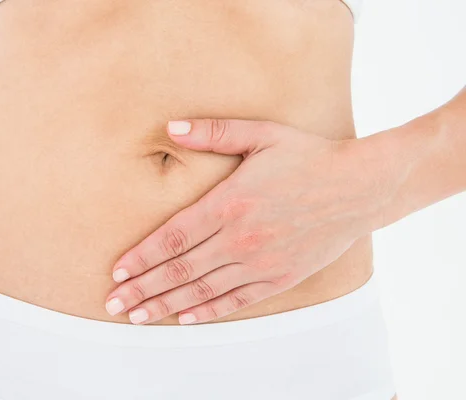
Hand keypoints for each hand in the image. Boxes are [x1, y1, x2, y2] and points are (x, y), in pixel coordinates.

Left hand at [104, 119, 393, 324]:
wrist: (360, 186)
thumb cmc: (308, 157)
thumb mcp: (261, 134)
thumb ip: (213, 132)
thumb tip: (170, 128)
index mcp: (230, 203)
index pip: (172, 237)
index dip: (141, 258)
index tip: (117, 272)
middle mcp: (241, 238)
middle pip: (180, 270)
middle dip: (142, 289)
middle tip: (113, 304)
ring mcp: (261, 262)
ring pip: (203, 290)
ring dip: (166, 306)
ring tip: (137, 317)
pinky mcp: (280, 278)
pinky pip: (236, 300)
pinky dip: (208, 311)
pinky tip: (185, 318)